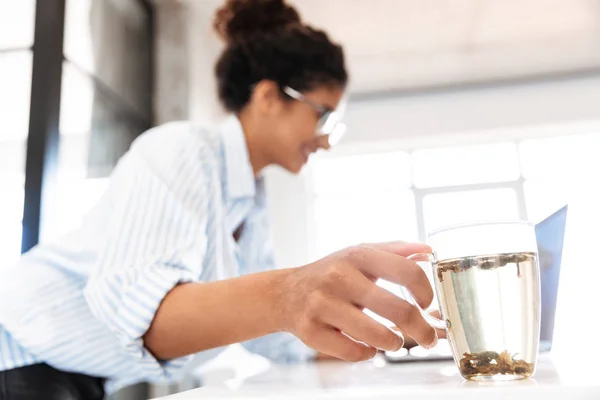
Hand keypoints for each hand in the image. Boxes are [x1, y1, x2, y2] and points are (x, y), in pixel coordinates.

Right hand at [278, 242, 438, 361]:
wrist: (286, 293)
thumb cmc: (331, 273)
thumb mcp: (359, 254)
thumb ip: (395, 251)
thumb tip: (429, 250)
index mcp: (357, 255)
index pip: (407, 271)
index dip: (425, 291)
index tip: (427, 304)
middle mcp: (339, 277)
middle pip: (398, 309)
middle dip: (422, 329)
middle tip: (428, 338)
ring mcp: (323, 305)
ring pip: (377, 336)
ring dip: (394, 343)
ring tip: (394, 342)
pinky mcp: (311, 331)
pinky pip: (353, 352)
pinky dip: (367, 353)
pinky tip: (367, 346)